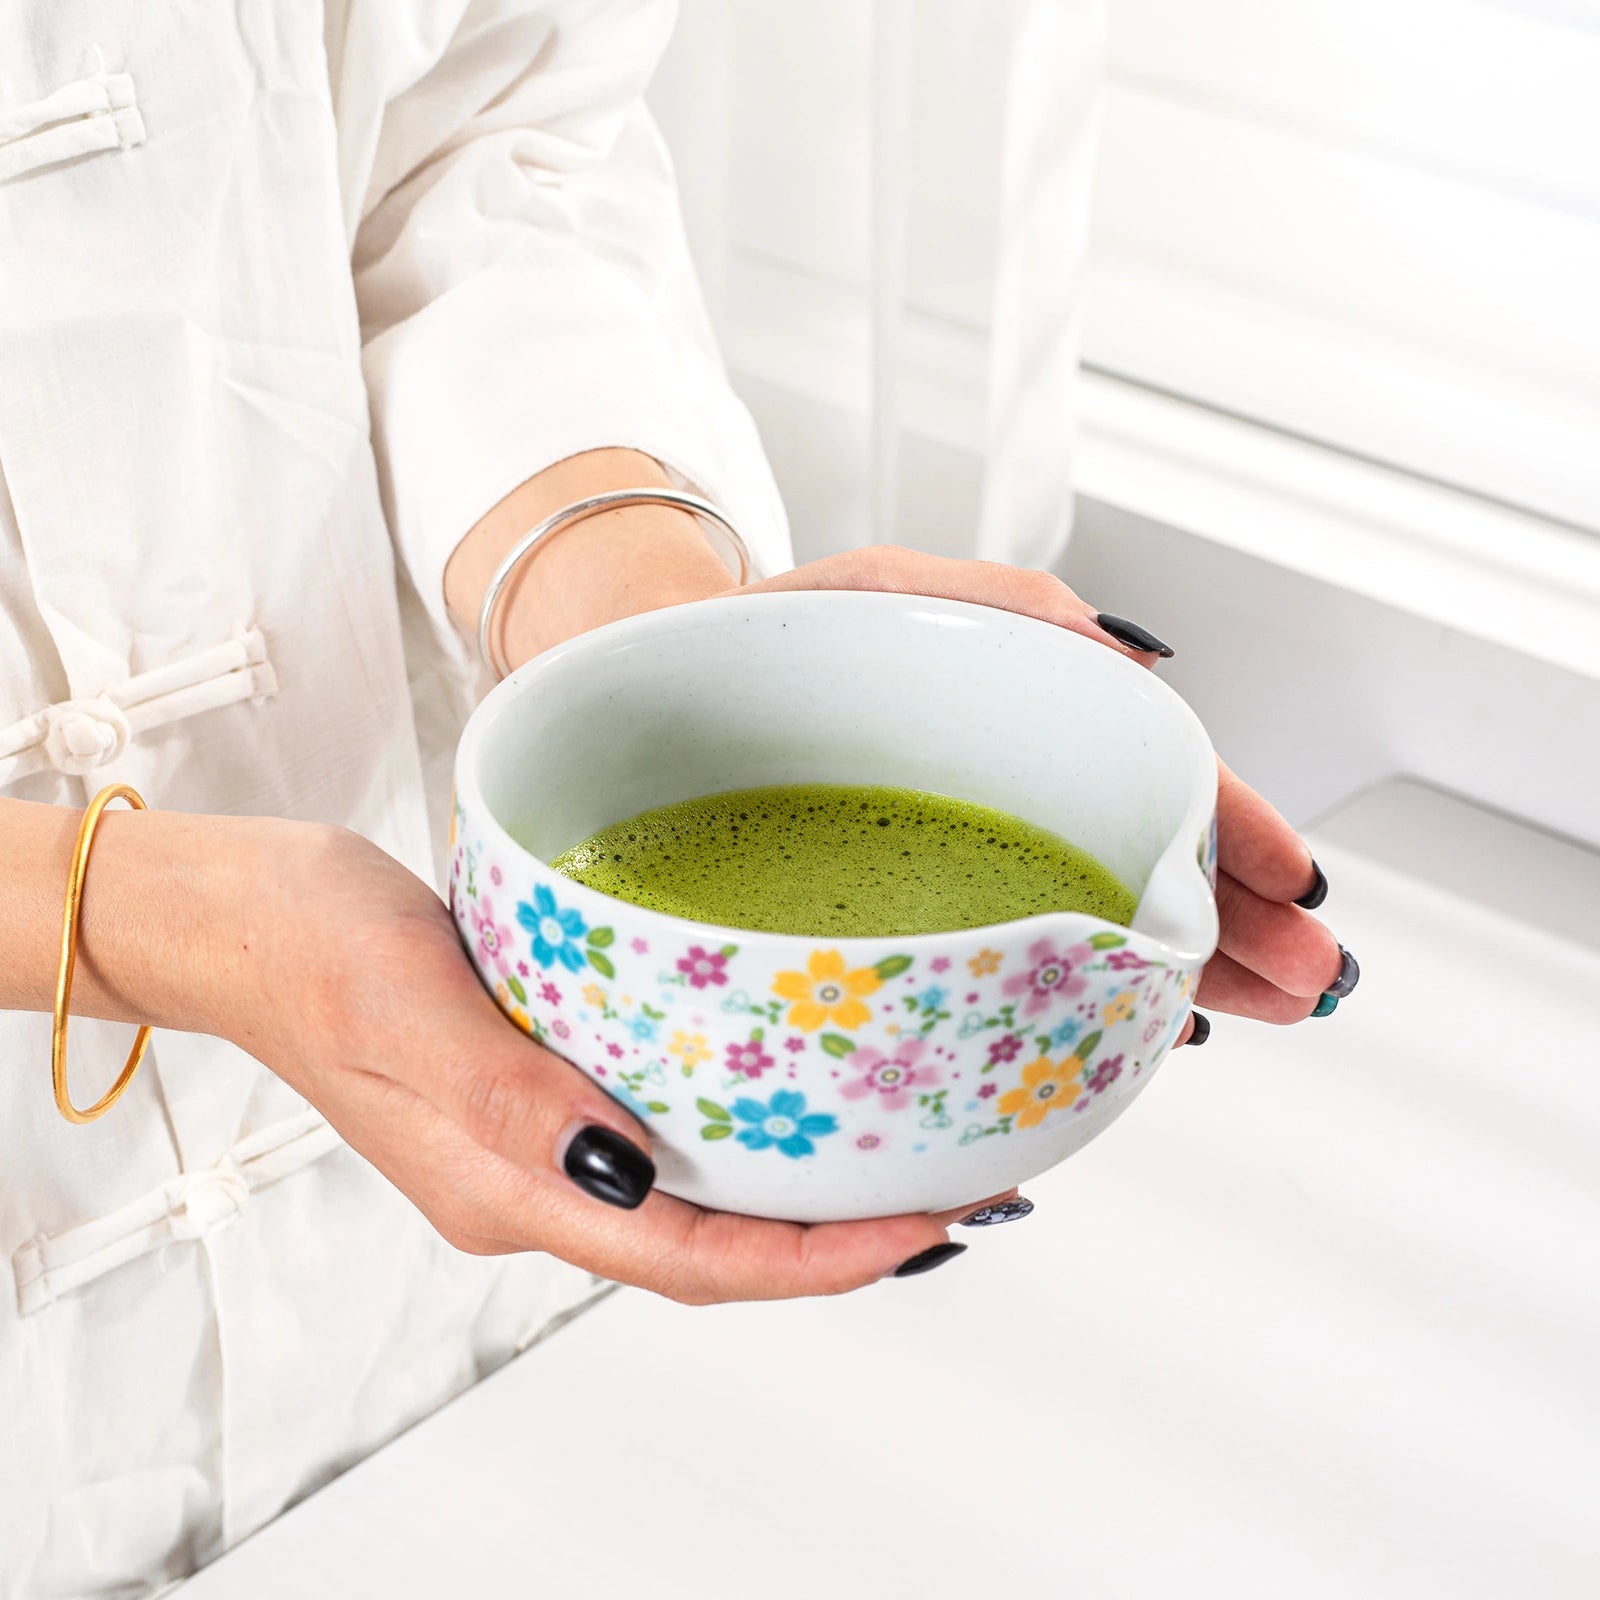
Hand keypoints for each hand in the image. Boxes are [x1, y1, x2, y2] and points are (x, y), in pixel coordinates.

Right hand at [223, 821, 995, 1301]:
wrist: (242, 918)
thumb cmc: (306, 949)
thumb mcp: (403, 1009)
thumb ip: (509, 1101)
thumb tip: (624, 1176)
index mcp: (507, 1187)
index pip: (693, 1260)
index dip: (822, 1260)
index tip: (929, 1225)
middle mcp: (536, 1185)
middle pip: (718, 1250)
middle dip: (846, 1238)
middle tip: (965, 1187)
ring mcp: (541, 1146)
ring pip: (701, 1204)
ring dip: (808, 1195)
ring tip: (914, 1154)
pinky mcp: (542, 1095)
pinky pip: (670, 1141)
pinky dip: (748, 1135)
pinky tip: (797, 1095)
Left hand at [727, 546, 1355, 1034]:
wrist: (636, 694)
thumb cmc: (751, 635)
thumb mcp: (883, 590)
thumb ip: (1004, 606)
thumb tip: (1132, 660)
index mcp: (1004, 720)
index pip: (1147, 773)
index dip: (1232, 830)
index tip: (1297, 890)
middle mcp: (989, 795)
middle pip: (1140, 862)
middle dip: (1236, 924)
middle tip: (1307, 984)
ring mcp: (947, 860)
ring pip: (1088, 918)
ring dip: (1183, 968)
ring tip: (1255, 1014)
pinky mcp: (893, 916)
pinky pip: (1005, 958)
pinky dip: (1080, 986)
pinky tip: (1133, 1021)